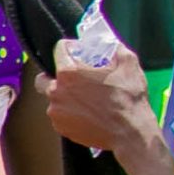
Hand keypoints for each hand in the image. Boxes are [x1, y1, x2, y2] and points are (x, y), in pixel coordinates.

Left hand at [42, 46, 159, 159]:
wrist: (128, 132)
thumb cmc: (128, 98)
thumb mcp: (128, 63)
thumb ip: (114, 48)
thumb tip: (109, 43)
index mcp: (68, 73)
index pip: (58, 50)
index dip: (70, 47)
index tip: (77, 51)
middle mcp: (56, 91)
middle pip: (44, 77)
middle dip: (55, 75)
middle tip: (74, 78)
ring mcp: (56, 111)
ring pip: (53, 98)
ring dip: (65, 96)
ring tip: (86, 98)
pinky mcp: (60, 126)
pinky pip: (59, 114)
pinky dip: (69, 111)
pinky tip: (87, 112)